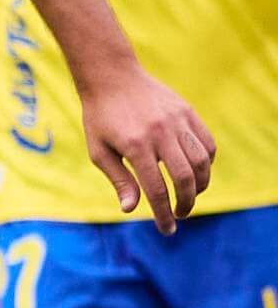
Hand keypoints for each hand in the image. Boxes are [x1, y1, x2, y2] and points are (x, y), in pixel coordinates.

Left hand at [78, 63, 214, 233]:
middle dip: (186, 202)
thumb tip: (131, 209)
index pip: (156, 189)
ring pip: (202, 161)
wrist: (112, 77)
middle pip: (185, 178)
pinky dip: (207, 162)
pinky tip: (197, 172)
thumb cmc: (100, 118)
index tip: (167, 230)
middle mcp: (160, 133)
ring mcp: (178, 121)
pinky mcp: (188, 112)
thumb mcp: (99, 151)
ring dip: (200, 185)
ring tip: (189, 196)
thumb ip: (119, 180)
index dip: (163, 214)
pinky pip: (207, 143)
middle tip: (180, 214)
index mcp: (135, 146)